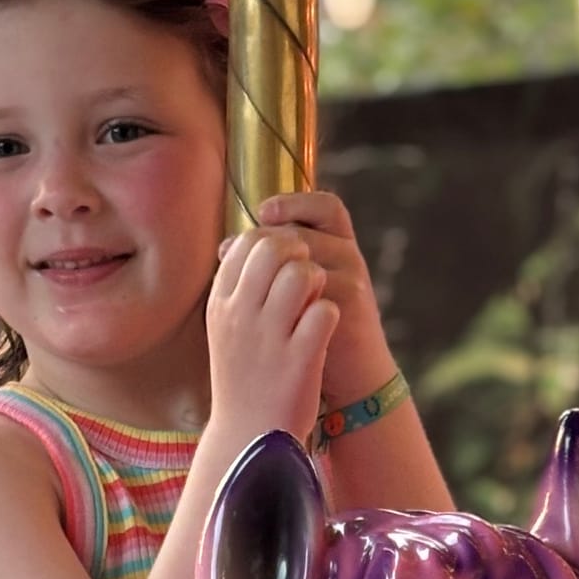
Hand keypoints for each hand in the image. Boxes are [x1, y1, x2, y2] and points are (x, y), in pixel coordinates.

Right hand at [207, 221, 338, 446]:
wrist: (249, 438)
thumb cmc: (244, 378)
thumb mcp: (226, 329)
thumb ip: (238, 287)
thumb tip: (257, 243)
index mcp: (220, 304)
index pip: (247, 242)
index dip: (275, 241)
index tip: (286, 262)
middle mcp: (239, 315)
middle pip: (276, 249)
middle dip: (299, 255)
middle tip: (306, 278)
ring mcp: (268, 337)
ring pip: (302, 273)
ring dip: (317, 281)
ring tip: (314, 304)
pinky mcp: (299, 358)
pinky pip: (325, 310)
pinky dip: (330, 314)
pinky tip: (322, 331)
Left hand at [255, 190, 388, 406]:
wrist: (351, 376)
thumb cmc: (313, 329)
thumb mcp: (297, 290)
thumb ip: (273, 264)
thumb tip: (225, 247)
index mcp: (338, 244)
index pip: (324, 207)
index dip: (294, 203)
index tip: (262, 213)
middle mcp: (349, 255)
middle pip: (305, 230)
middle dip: (267, 239)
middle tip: (234, 250)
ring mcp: (353, 278)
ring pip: (308, 255)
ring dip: (273, 264)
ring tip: (245, 279)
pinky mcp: (350, 304)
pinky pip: (314, 286)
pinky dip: (285, 291)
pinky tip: (264, 303)